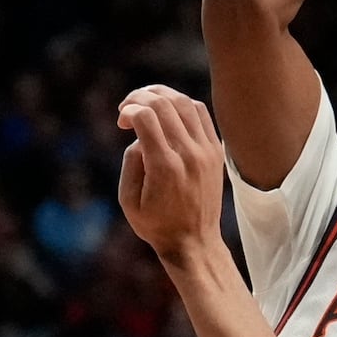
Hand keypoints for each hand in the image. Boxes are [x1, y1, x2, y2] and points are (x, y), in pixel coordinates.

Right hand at [116, 84, 224, 261]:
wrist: (195, 242)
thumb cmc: (156, 224)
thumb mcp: (129, 200)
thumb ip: (130, 162)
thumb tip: (140, 135)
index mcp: (165, 167)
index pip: (146, 117)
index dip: (128, 110)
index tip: (120, 122)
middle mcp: (189, 155)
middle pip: (164, 104)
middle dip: (139, 97)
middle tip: (127, 107)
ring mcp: (206, 151)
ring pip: (185, 103)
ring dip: (161, 95)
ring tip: (145, 102)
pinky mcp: (216, 151)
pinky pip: (201, 113)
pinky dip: (182, 104)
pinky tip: (168, 111)